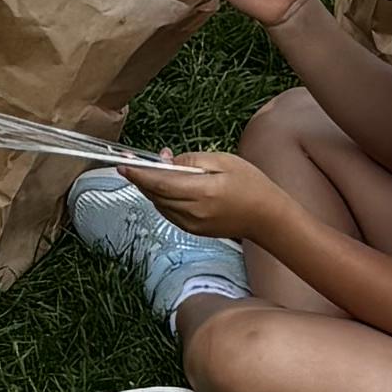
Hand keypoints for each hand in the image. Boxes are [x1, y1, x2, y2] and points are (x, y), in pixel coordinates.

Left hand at [117, 146, 285, 247]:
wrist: (267, 217)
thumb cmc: (251, 184)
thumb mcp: (224, 161)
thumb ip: (192, 161)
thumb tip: (166, 161)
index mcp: (202, 192)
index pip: (160, 183)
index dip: (139, 174)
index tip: (123, 165)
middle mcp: (193, 212)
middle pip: (156, 195)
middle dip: (143, 178)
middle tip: (138, 161)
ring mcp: (192, 224)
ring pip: (160, 204)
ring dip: (153, 188)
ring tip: (159, 171)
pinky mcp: (193, 230)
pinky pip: (169, 212)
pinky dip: (163, 198)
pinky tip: (170, 186)